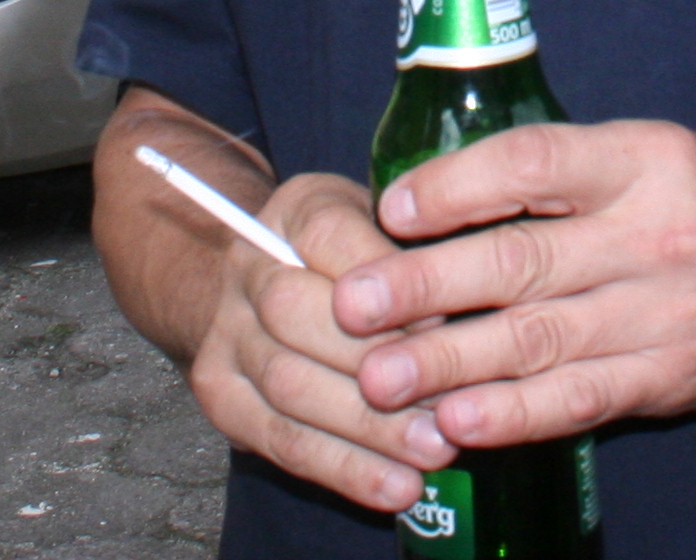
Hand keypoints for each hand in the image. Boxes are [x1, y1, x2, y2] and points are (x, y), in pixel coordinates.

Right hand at [184, 172, 459, 512]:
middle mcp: (248, 265)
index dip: (389, 280)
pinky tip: (398, 486)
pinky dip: (344, 469)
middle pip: (298, 314)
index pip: (332, 235)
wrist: (255, 283)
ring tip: (435, 449)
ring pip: (292, 386)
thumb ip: (420, 247)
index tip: (447, 316)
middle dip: (377, 362)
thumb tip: (475, 295)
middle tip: (449, 398)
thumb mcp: (388, 222)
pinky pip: (282, 441)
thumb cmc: (355, 254)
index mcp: (297, 209)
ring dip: (368, 427)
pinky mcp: (221, 395)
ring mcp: (226, 333)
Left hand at [331, 119, 695, 448]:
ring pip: (539, 340)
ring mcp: (663, 314)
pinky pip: (578, 400)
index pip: (538, 163)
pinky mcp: (665, 378)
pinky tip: (456, 420)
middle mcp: (655, 234)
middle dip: (427, 286)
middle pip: (524, 261)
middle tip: (352, 304)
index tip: (393, 208)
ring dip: (449, 362)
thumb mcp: (642, 151)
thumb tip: (426, 193)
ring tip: (377, 375)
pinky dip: (513, 414)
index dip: (460, 186)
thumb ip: (553, 169)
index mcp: (643, 159)